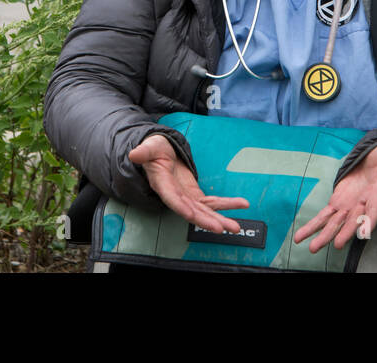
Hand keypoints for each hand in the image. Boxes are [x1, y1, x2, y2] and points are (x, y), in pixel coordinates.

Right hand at [128, 134, 248, 233]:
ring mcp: (186, 197)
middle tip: (222, 228)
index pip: (173, 199)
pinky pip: (212, 202)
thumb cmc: (154, 151)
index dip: (183, 208)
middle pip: (192, 211)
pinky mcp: (194, 194)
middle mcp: (175, 196)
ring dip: (220, 218)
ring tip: (235, 227)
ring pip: (204, 211)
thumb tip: (134, 153)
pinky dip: (226, 204)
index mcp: (163, 184)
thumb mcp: (148, 148)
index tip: (193, 216)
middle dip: (207, 221)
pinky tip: (241, 205)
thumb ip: (144, 152)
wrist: (160, 154)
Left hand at [293, 141, 376, 253]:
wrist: (375, 159)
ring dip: (323, 235)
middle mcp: (363, 205)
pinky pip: (324, 215)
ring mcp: (349, 206)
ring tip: (312, 247)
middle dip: (345, 232)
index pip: (375, 211)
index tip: (365, 232)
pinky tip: (301, 236)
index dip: (370, 221)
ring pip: (335, 223)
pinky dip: (312, 225)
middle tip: (336, 244)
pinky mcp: (338, 202)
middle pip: (353, 221)